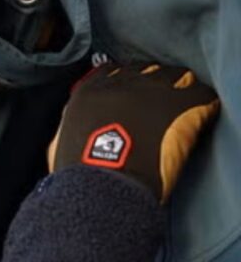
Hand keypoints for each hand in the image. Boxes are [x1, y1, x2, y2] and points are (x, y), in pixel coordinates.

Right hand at [47, 63, 219, 203]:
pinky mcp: (179, 104)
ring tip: (177, 116)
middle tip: (155, 111)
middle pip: (145, 72)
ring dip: (176, 95)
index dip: (123, 87)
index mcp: (89, 91)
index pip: (111, 72)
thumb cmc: (77, 175)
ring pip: (176, 78)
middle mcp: (120, 83)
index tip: (128, 100)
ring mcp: (151, 90)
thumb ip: (76, 123)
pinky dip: (200, 108)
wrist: (101, 189)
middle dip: (151, 89)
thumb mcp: (62, 143)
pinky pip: (201, 95)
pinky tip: (196, 122)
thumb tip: (85, 124)